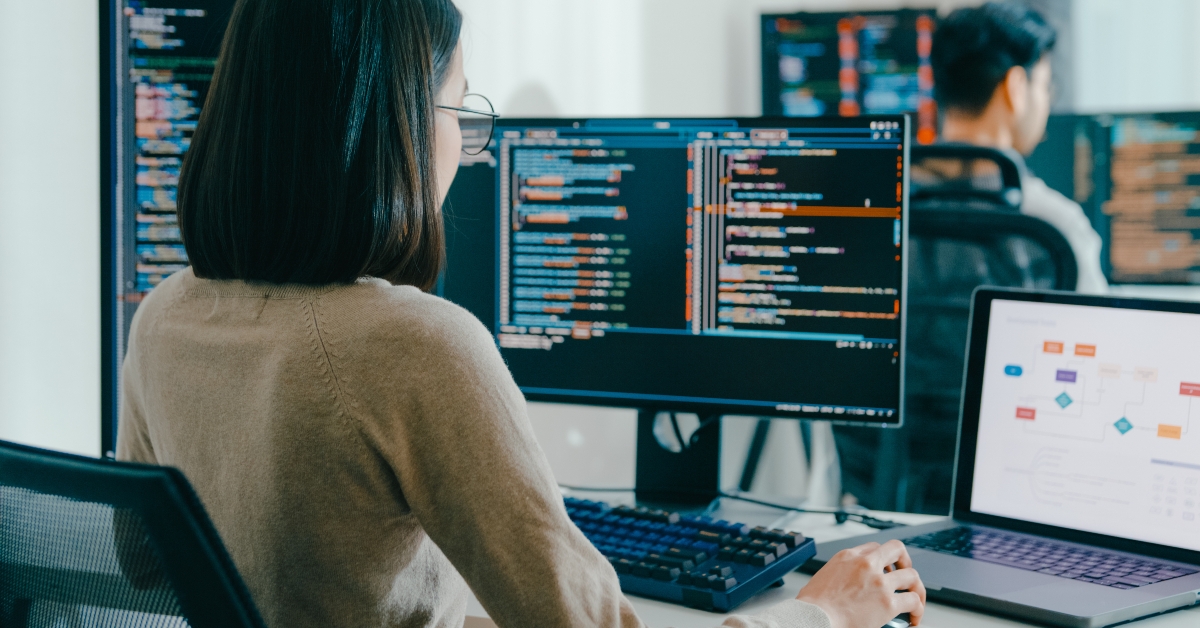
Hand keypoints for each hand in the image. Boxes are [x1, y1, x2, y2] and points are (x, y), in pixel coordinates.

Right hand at [796, 540, 926, 627]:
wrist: (813, 618)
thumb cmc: (812, 606)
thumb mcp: (823, 577)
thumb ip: (840, 574)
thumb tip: (846, 585)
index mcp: (847, 557)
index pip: (874, 547)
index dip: (883, 559)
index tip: (886, 568)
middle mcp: (866, 564)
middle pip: (897, 550)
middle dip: (905, 561)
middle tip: (906, 576)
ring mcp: (879, 582)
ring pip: (911, 575)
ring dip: (916, 587)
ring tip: (915, 599)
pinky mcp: (887, 602)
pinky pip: (913, 601)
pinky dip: (918, 610)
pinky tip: (914, 617)